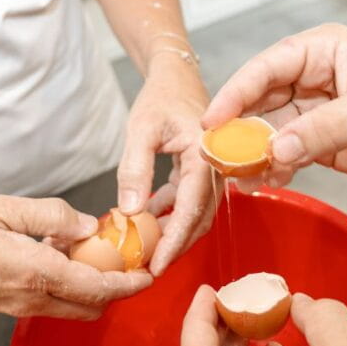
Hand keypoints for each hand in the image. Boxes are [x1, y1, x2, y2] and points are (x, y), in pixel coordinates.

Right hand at [0, 196, 152, 318]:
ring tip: (96, 252)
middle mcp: (28, 297)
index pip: (98, 287)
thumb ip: (50, 216)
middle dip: (117, 289)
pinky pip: (45, 302)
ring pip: (69, 307)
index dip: (131, 283)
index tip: (151, 271)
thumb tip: (89, 225)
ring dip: (91, 287)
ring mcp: (12, 306)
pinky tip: (57, 254)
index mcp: (33, 272)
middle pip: (90, 306)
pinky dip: (64, 286)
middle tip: (129, 260)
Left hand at [118, 54, 216, 275]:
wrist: (176, 77)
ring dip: (172, 234)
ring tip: (144, 249)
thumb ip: (135, 169)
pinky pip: (190, 202)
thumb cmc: (160, 98)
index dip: (174, 242)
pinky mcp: (202, 173)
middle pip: (198, 219)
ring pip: (195, 215)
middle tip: (146, 268)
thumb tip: (130, 213)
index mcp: (207, 157)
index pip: (191, 210)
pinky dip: (171, 216)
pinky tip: (148, 220)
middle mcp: (216, 168)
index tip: (156, 267)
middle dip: (174, 246)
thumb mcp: (141, 130)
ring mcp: (212, 172)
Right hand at [202, 24, 346, 189]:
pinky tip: (266, 181)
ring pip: (267, 131)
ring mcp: (312, 113)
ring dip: (252, 153)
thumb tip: (276, 148)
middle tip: (216, 155)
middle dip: (238, 128)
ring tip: (239, 176)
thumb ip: (326, 127)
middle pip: (258, 101)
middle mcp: (309, 79)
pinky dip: (272, 168)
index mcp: (320, 51)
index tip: (212, 121)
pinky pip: (284, 154)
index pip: (265, 68)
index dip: (235, 93)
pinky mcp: (319, 143)